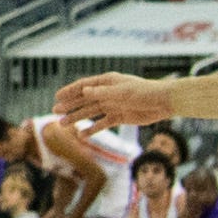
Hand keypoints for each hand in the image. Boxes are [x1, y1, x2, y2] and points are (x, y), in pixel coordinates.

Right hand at [51, 73, 166, 127]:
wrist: (163, 103)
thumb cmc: (143, 92)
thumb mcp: (121, 92)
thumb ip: (102, 93)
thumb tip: (84, 92)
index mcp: (107, 82)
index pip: (84, 86)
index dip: (70, 91)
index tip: (57, 97)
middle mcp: (108, 93)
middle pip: (84, 100)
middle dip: (70, 106)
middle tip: (55, 112)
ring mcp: (113, 105)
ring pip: (91, 112)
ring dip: (78, 118)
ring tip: (63, 125)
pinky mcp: (120, 117)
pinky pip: (103, 124)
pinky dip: (93, 129)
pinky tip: (83, 135)